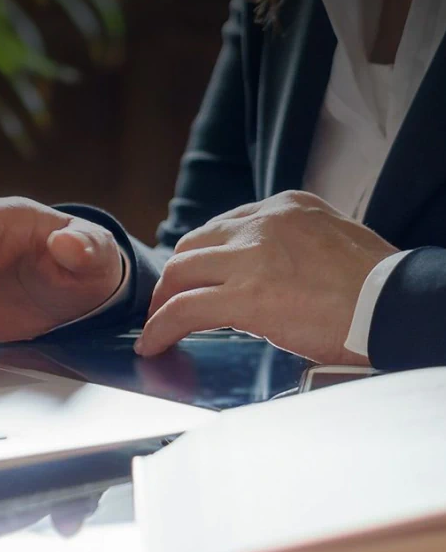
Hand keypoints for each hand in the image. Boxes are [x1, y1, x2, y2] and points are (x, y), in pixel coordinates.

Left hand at [135, 191, 397, 364]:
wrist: (398, 304)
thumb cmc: (375, 284)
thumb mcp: (332, 240)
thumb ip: (292, 245)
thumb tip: (267, 270)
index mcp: (285, 207)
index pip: (223, 227)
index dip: (202, 257)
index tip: (195, 278)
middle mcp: (262, 223)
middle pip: (193, 246)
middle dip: (175, 277)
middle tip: (169, 303)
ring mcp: (252, 257)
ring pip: (180, 274)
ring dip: (163, 302)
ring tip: (158, 325)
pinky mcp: (247, 297)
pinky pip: (184, 310)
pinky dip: (161, 328)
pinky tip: (154, 345)